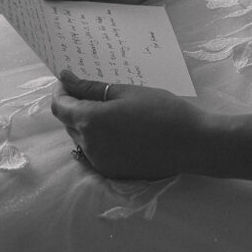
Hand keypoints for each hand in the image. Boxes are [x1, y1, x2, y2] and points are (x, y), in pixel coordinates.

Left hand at [51, 71, 206, 178]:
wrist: (192, 144)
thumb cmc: (162, 110)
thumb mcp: (125, 92)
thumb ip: (90, 88)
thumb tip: (64, 78)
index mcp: (90, 121)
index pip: (59, 107)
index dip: (61, 92)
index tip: (70, 82)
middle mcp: (89, 146)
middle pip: (69, 124)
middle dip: (74, 107)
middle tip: (93, 92)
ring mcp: (100, 162)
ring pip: (81, 139)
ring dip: (86, 124)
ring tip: (109, 111)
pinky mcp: (112, 173)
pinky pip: (95, 153)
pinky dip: (99, 140)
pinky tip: (119, 130)